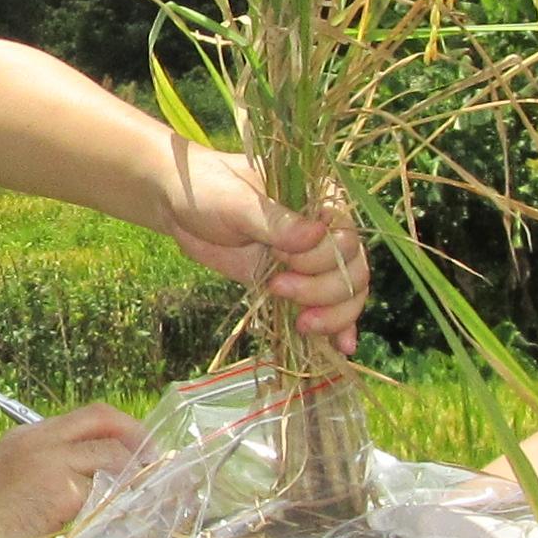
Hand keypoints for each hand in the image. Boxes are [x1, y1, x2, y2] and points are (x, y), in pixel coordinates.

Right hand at [0, 403, 145, 537]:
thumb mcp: (8, 474)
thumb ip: (42, 468)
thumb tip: (77, 481)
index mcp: (28, 434)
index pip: (84, 417)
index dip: (115, 426)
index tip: (132, 444)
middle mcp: (43, 440)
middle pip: (102, 417)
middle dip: (133, 433)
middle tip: (151, 453)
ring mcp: (55, 462)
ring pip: (109, 453)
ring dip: (131, 468)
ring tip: (143, 486)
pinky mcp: (64, 490)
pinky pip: (100, 489)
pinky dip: (115, 497)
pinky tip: (121, 509)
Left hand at [166, 157, 368, 353]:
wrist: (183, 207)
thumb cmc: (210, 190)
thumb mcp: (236, 201)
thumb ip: (274, 220)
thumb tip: (316, 235)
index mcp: (321, 198)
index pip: (345, 237)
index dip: (319, 257)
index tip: (278, 255)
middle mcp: (326, 229)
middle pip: (353, 270)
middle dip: (322, 289)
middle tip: (277, 287)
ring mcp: (314, 260)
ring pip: (348, 292)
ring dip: (332, 315)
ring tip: (301, 324)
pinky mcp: (298, 283)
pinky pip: (330, 306)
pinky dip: (339, 326)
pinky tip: (341, 346)